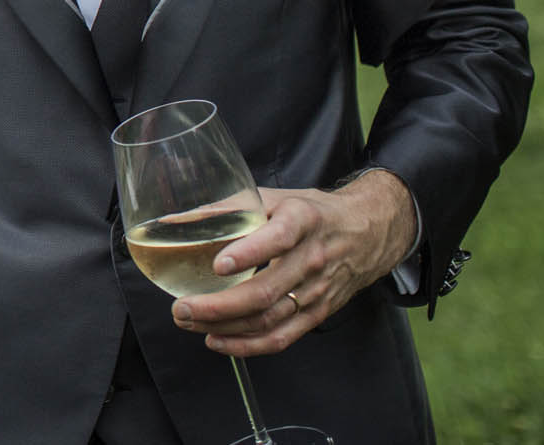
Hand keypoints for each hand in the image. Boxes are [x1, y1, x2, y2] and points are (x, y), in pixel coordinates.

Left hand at [171, 170, 417, 356]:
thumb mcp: (275, 198)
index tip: (218, 265)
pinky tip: (216, 341)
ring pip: (268, 319)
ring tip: (187, 321)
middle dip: (218, 305)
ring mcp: (316, 291)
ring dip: (224, 326)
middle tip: (181, 307)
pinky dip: (247, 345)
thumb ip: (229, 207)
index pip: (277, 238)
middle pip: (265, 291)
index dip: (248, 253)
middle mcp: (310, 259)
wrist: (367, 234)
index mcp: (301, 221)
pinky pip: (281, 337)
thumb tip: (175, 219)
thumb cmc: (311, 213)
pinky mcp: (317, 314)